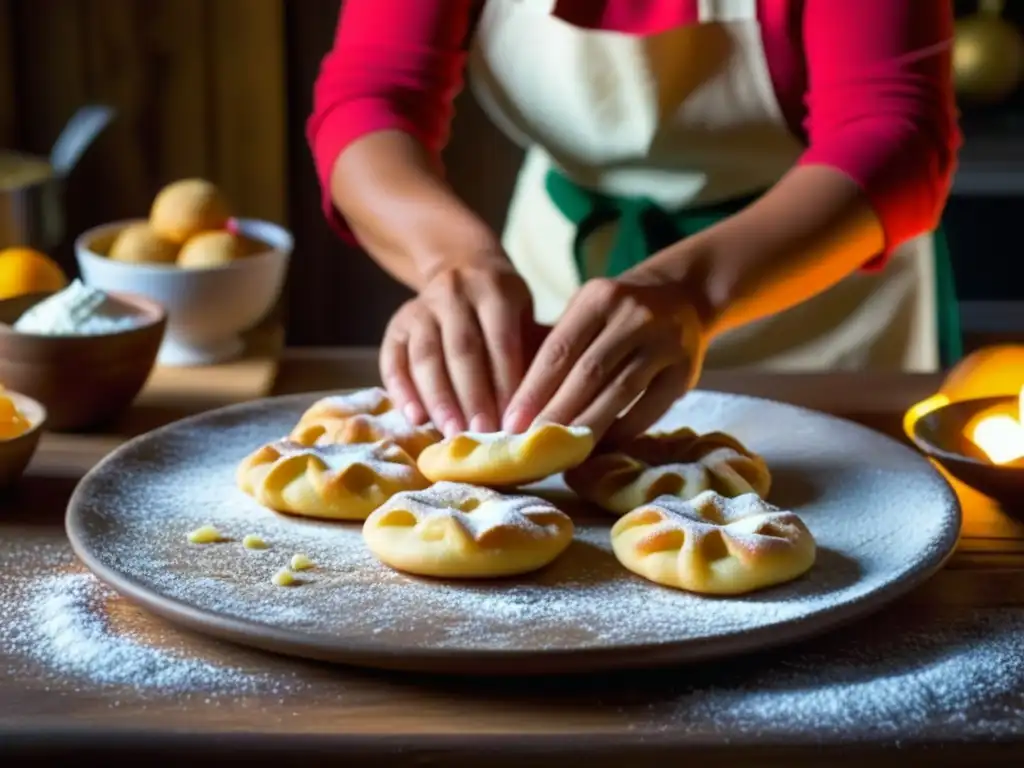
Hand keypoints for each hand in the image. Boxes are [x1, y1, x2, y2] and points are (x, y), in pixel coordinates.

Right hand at [381, 259, 541, 435]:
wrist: (461, 268)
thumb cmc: (505, 309)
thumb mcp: (525, 316)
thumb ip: (531, 352)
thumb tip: (540, 406)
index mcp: (494, 290)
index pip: (501, 341)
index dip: (505, 383)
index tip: (511, 422)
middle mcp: (454, 293)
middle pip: (462, 349)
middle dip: (472, 395)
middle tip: (481, 433)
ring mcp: (421, 307)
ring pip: (426, 355)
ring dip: (438, 398)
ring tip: (450, 432)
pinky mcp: (396, 324)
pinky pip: (393, 359)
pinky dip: (402, 390)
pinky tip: (415, 418)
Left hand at [502, 275, 705, 444]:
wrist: (681, 296)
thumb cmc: (615, 314)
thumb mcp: (586, 312)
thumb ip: (559, 349)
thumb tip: (520, 407)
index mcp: (599, 297)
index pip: (559, 349)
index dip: (534, 390)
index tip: (510, 423)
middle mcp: (634, 315)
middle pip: (589, 373)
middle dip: (556, 413)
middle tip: (531, 444)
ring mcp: (665, 342)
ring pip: (620, 391)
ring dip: (587, 425)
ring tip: (561, 451)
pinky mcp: (686, 371)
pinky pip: (651, 408)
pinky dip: (623, 430)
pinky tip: (600, 445)